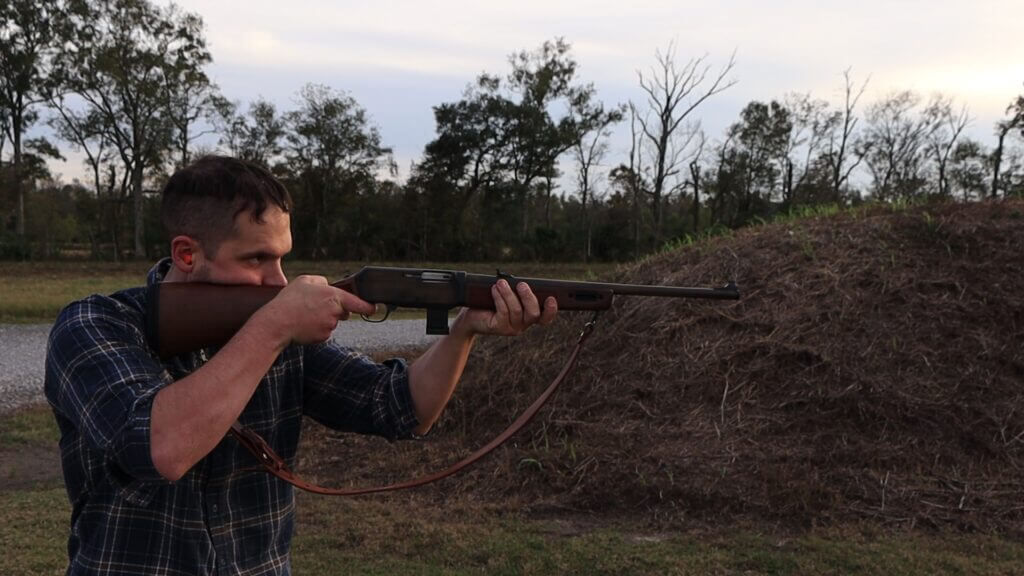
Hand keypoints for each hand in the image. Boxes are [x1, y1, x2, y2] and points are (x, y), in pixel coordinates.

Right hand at [256, 275, 375, 345]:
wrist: (277, 323)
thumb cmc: (289, 300)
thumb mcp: (304, 281)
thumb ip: (321, 281)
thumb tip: (328, 284)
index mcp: (334, 296)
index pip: (359, 303)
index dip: (368, 306)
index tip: (374, 308)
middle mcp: (335, 312)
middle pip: (343, 312)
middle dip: (336, 310)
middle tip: (315, 306)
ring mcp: (330, 326)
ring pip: (332, 322)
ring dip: (323, 319)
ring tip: (305, 314)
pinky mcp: (323, 337)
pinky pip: (324, 332)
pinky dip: (317, 329)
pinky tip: (305, 324)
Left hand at [454, 279, 557, 336]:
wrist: (471, 315)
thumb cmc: (490, 302)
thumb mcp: (506, 295)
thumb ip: (517, 291)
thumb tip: (522, 282)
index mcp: (528, 316)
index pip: (545, 318)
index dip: (551, 310)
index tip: (551, 298)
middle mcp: (523, 325)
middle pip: (533, 314)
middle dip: (528, 297)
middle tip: (522, 284)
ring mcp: (511, 328)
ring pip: (516, 311)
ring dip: (509, 294)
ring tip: (501, 283)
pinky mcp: (499, 328)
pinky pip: (503, 312)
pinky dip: (499, 298)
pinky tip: (494, 290)